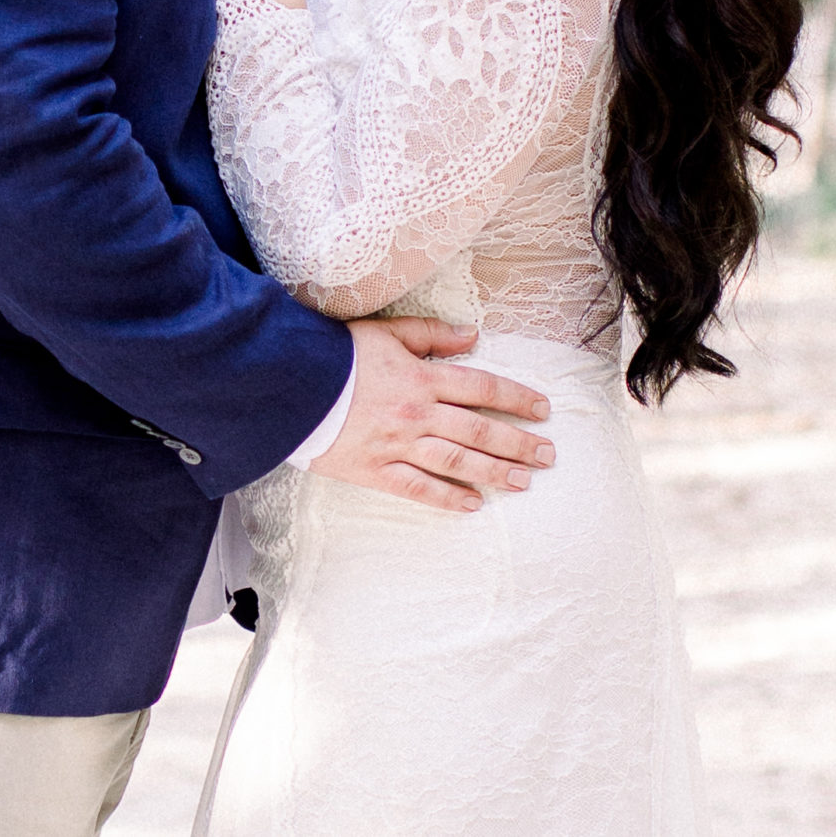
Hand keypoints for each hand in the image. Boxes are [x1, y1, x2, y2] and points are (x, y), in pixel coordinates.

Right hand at [311, 319, 556, 511]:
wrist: (287, 384)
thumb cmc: (335, 355)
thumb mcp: (385, 332)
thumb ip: (430, 335)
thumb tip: (472, 337)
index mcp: (420, 378)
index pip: (481, 387)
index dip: (516, 398)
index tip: (542, 409)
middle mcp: (416, 414)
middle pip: (479, 430)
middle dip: (518, 442)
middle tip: (548, 454)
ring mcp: (397, 445)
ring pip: (457, 462)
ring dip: (494, 472)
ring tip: (524, 480)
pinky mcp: (375, 470)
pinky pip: (418, 489)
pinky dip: (447, 498)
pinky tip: (472, 504)